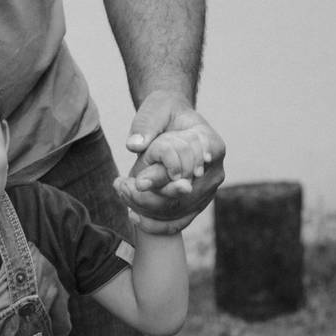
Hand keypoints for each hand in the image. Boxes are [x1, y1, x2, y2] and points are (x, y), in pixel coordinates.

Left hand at [117, 90, 225, 232]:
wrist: (170, 122)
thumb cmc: (163, 113)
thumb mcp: (154, 111)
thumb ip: (146, 126)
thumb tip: (135, 145)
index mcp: (211, 145)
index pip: (189, 167)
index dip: (163, 176)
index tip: (136, 182)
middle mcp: (213, 172)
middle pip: (182, 195)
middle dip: (148, 195)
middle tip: (121, 186)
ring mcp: (206, 191)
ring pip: (176, 211)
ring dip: (145, 207)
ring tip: (122, 192)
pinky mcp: (194, 205)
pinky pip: (177, 222)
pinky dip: (155, 224)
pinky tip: (133, 215)